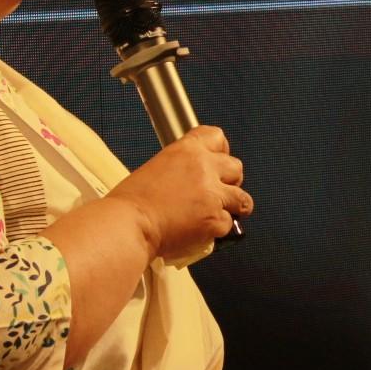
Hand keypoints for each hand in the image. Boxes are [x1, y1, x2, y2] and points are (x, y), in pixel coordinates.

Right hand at [108, 126, 251, 262]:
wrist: (128, 225)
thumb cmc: (130, 203)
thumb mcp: (155, 169)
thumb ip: (180, 170)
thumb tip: (190, 182)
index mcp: (186, 150)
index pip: (216, 137)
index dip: (221, 150)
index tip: (219, 160)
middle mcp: (204, 167)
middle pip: (236, 168)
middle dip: (230, 181)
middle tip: (217, 193)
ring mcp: (213, 194)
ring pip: (242, 198)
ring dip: (233, 207)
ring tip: (218, 214)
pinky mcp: (215, 219)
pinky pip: (228, 224)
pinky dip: (217, 230)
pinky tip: (200, 231)